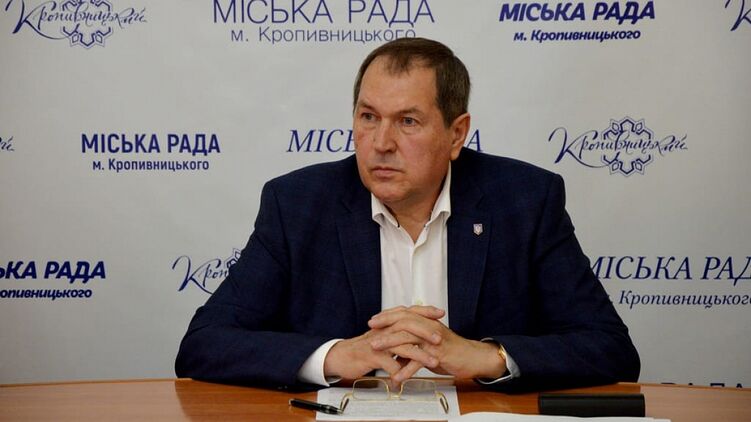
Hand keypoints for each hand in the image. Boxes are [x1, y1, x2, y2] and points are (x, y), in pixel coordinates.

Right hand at [322, 317, 440, 380]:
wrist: (342, 357)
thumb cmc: (364, 349)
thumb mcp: (383, 339)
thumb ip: (398, 336)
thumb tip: (416, 334)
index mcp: (388, 325)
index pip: (409, 313)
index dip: (425, 311)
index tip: (441, 313)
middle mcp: (384, 330)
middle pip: (407, 326)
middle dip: (426, 332)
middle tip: (440, 339)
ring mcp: (378, 343)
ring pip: (402, 346)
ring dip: (419, 355)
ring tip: (433, 362)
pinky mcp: (371, 356)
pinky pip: (388, 364)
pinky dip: (399, 372)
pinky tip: (407, 378)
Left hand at [368, 306, 506, 381]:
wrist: (473, 357)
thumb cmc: (451, 351)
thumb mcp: (429, 345)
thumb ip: (413, 346)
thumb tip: (395, 354)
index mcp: (427, 322)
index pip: (404, 313)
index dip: (387, 315)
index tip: (373, 320)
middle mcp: (429, 327)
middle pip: (403, 320)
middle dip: (385, 324)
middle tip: (370, 329)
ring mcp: (434, 339)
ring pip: (408, 336)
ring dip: (390, 342)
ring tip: (376, 348)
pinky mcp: (439, 353)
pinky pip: (419, 360)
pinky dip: (407, 369)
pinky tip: (398, 376)